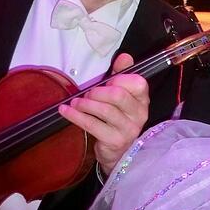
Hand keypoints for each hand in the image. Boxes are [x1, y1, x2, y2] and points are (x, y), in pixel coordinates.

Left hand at [58, 53, 149, 174]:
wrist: (117, 152)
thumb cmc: (117, 120)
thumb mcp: (121, 96)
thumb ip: (122, 75)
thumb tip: (125, 56)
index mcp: (142, 100)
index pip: (138, 83)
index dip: (120, 79)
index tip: (107, 82)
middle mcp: (140, 114)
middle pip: (118, 95)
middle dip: (98, 92)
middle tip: (88, 94)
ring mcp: (129, 129)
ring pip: (104, 110)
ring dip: (85, 104)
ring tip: (75, 102)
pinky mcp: (115, 141)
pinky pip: (92, 124)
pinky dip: (75, 116)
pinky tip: (66, 111)